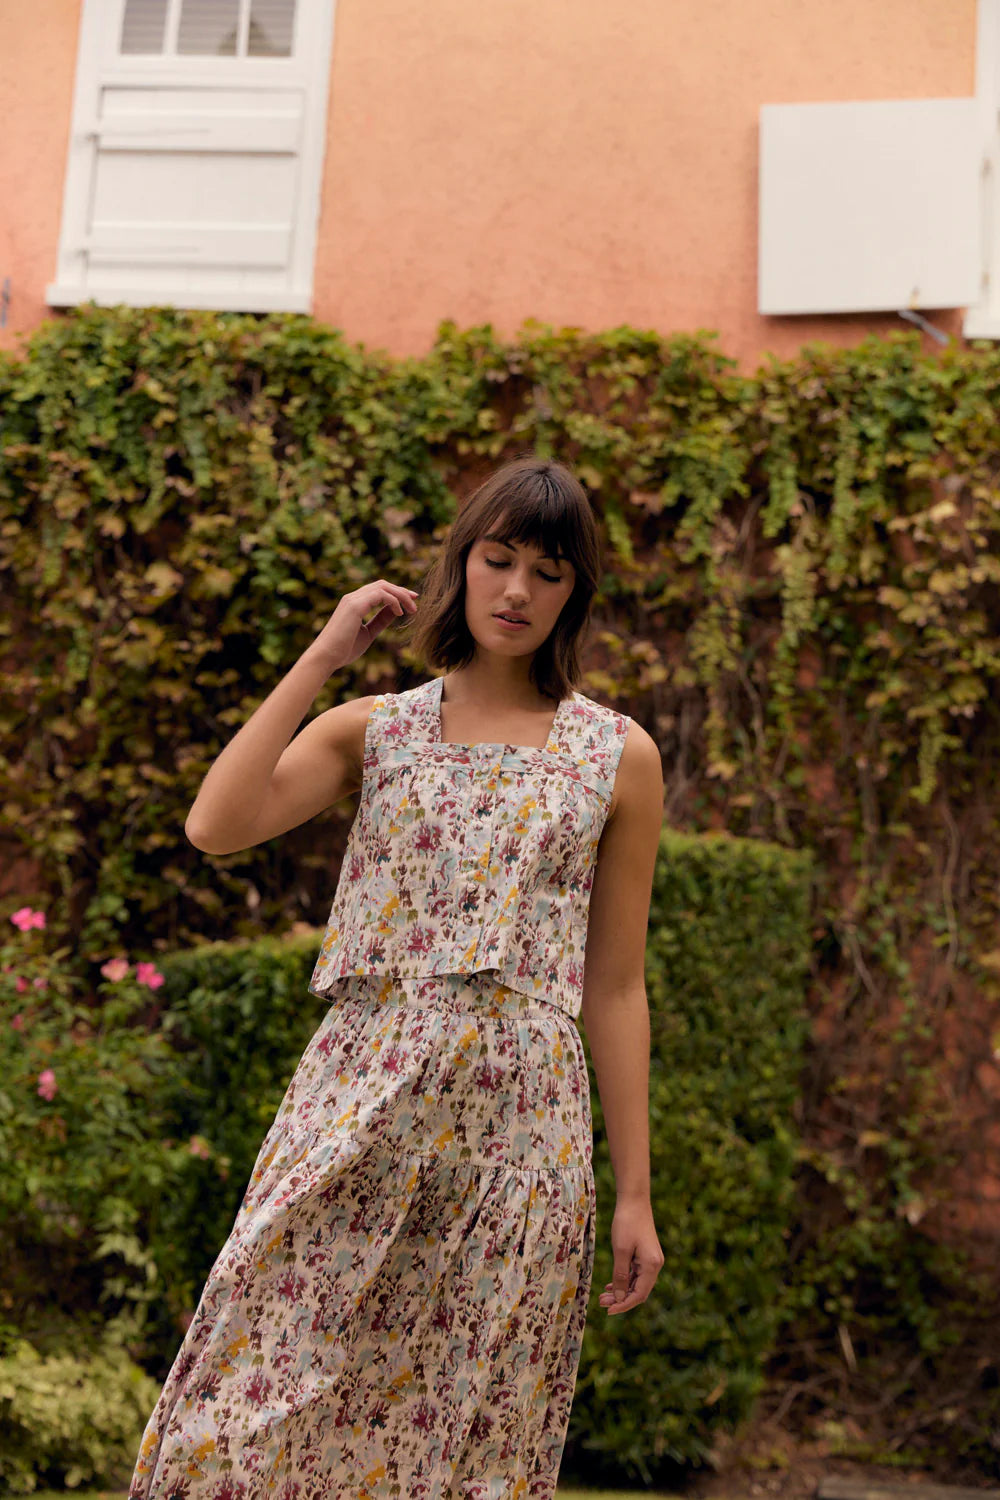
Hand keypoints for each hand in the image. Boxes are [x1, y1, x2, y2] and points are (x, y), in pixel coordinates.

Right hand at [307, 579, 418, 670]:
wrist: (326, 657)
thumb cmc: (344, 650)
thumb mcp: (369, 633)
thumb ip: (381, 620)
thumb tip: (397, 611)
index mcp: (354, 603)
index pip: (379, 590)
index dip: (396, 593)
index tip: (411, 602)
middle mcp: (352, 597)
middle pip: (382, 584)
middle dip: (401, 590)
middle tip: (416, 600)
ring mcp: (352, 599)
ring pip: (383, 586)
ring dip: (401, 595)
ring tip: (412, 609)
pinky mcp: (354, 606)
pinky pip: (380, 595)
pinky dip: (393, 601)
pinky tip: (400, 613)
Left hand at [597, 1196, 663, 1314]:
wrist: (634, 1200)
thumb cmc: (626, 1223)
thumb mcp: (620, 1251)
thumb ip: (621, 1276)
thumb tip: (620, 1298)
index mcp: (652, 1265)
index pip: (639, 1294)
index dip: (624, 1305)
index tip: (608, 1311)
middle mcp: (655, 1265)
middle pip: (639, 1291)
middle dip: (621, 1299)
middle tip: (601, 1303)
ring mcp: (651, 1259)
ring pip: (636, 1283)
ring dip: (621, 1291)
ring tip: (603, 1296)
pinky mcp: (646, 1254)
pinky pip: (636, 1274)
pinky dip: (624, 1280)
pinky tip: (611, 1285)